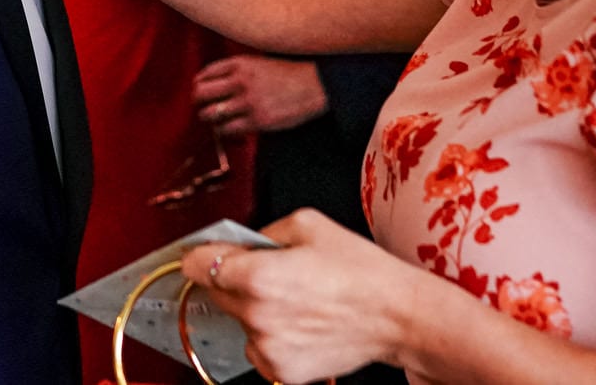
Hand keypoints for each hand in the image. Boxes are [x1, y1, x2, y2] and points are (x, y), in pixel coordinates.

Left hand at [181, 209, 434, 382]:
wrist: (397, 316)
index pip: (198, 266)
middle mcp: (256, 315)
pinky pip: (257, 348)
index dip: (202, 254)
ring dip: (253, 309)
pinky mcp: (280, 370)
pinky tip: (299, 323)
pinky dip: (269, 336)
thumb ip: (264, 232)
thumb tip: (242, 243)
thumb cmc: (360, 269)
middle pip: (216, 293)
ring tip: (294, 300)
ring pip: (238, 321)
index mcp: (257, 276)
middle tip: (270, 272)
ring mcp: (267, 347)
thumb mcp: (308, 225)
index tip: (208, 252)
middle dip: (233, 279)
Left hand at [193, 56, 328, 135]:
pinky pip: (228, 130)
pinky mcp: (258, 121)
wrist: (316, 85)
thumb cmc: (288, 74)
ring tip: (215, 120)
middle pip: (201, 94)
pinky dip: (225, 131)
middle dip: (198, 102)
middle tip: (202, 107)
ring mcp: (249, 102)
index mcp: (240, 64)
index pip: (205, 74)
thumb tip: (212, 81)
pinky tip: (231, 129)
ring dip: (209, 118)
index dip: (199, 84)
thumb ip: (236, 69)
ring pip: (211, 114)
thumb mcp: (259, 62)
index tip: (200, 91)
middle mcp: (241, 81)